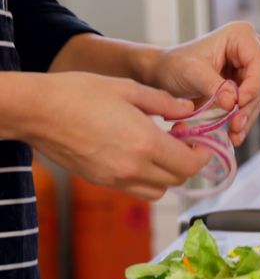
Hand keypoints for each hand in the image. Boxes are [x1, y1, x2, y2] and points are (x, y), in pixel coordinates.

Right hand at [22, 72, 210, 199]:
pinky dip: (146, 179)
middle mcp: (132, 168)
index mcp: (145, 144)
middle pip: (177, 180)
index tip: (202, 141)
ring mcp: (114, 179)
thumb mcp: (129, 89)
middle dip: (188, 163)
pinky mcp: (99, 181)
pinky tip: (140, 156)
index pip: (189, 164)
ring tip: (163, 150)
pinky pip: (134, 190)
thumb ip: (164, 102)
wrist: (37, 110)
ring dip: (168, 174)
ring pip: (157, 190)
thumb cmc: (78, 94)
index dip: (202, 155)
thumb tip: (187, 109)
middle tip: (185, 143)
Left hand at [148, 21, 259, 145]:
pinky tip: (235, 133)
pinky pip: (248, 103)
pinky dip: (241, 118)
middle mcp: (249, 49)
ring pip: (256, 96)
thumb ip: (214, 86)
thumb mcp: (192, 72)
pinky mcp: (244, 84)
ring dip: (246, 116)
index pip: (257, 63)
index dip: (253, 85)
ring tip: (235, 135)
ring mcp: (248, 68)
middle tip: (236, 125)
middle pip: (259, 81)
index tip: (240, 104)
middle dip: (248, 106)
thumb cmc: (175, 65)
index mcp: (240, 35)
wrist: (164, 73)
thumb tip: (233, 102)